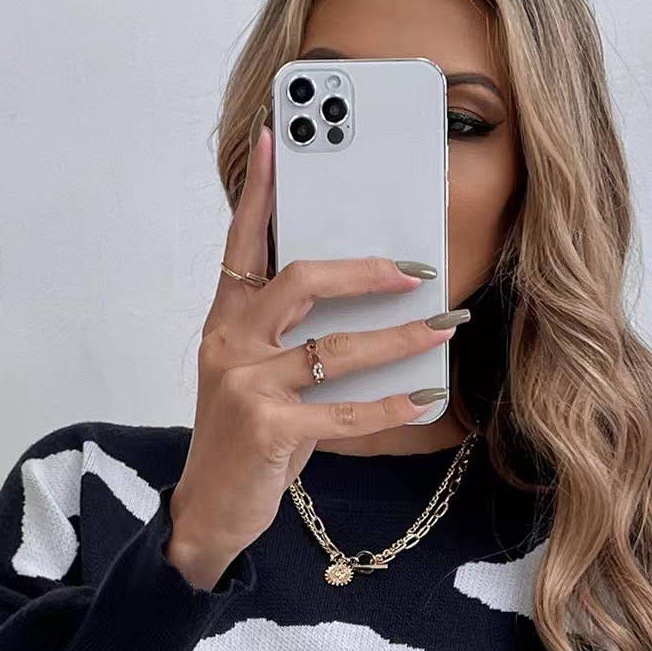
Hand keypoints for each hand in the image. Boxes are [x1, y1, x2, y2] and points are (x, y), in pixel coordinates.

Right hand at [167, 113, 463, 584]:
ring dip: (399, 339)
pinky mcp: (268, 429)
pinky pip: (343, 411)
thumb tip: (362, 309)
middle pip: (300, 282)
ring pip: (335, 348)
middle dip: (364, 271)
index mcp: (226, 323)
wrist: (209, 512)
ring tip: (443, 328)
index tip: (277, 138)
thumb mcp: (254, 380)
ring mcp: (246, 386)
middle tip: (415, 271)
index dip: (261, 192)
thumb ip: (289, 341)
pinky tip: (423, 399)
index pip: (242, 245)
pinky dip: (389, 407)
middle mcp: (230, 345)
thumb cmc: (242, 442)